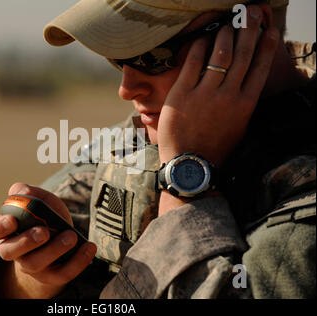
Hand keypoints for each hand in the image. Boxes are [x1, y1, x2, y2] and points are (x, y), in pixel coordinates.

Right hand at [0, 183, 96, 298]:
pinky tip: (89, 247)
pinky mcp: (53, 276)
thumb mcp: (40, 201)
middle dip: (25, 241)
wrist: (60, 241)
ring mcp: (33, 266)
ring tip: (71, 236)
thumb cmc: (46, 217)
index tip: (12, 220)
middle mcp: (15, 251)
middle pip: (9, 251)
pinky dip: (78, 261)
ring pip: (36, 263)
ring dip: (54, 250)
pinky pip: (63, 273)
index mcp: (8, 230)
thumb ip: (29, 193)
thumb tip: (22, 191)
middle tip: (44, 231)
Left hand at [157, 5, 279, 166]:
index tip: (270, 30)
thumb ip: (242, 102)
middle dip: (249, 31)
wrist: (190, 164)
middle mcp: (228, 95)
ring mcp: (205, 93)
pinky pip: (193, 62)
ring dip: (226, 35)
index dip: (267, 45)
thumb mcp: (238, 126)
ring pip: (220, 54)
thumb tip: (244, 82)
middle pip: (243, 55)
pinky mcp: (182, 93)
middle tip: (251, 15)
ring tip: (228, 24)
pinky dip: (200, 46)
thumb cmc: (214, 147)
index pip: (260, 67)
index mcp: (245, 104)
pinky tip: (204, 37)